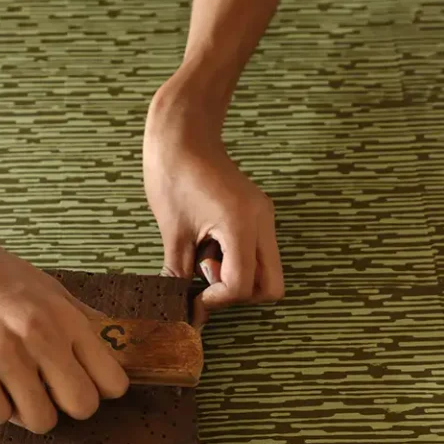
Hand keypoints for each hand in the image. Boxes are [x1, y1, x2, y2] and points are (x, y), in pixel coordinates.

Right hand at [0, 190, 128, 430]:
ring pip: (42, 420)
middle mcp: (42, 337)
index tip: (87, 382)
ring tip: (19, 391)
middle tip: (52, 391)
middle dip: (69, 405)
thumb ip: (79, 316)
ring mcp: (6, 355)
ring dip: (31, 412)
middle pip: (83, 406)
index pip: (112, 380)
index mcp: (66, 317)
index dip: (102, 388)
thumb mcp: (46, 286)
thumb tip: (114, 338)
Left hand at [144, 79, 283, 319]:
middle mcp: (262, 222)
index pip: (242, 285)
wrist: (181, 133)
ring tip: (204, 258)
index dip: (217, 300)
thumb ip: (179, 273)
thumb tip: (182, 310)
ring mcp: (263, 216)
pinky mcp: (257, 213)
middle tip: (205, 280)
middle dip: (238, 294)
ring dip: (237, 278)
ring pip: (268, 271)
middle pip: (271, 287)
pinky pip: (257, 252)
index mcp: (241, 224)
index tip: (193, 299)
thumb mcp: (172, 231)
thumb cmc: (173, 174)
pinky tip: (209, 246)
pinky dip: (236, 260)